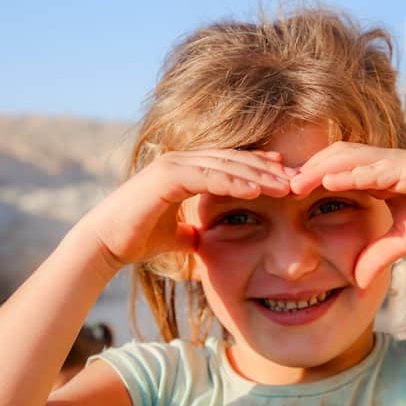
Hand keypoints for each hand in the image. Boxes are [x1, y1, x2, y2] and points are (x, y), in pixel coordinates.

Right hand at [78, 149, 291, 267]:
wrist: (107, 245)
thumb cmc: (139, 239)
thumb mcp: (179, 236)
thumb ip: (195, 233)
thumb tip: (207, 243)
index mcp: (188, 170)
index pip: (232, 165)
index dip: (261, 170)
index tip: (289, 179)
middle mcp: (182, 161)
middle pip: (235, 160)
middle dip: (267, 170)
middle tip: (298, 179)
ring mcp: (173, 165)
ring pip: (225, 165)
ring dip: (257, 174)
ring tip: (285, 185)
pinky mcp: (166, 175)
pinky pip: (206, 176)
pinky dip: (232, 181)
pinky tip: (256, 191)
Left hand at [290, 142, 405, 286]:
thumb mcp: (400, 242)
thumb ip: (377, 255)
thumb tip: (357, 281)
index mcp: (378, 176)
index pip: (335, 171)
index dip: (310, 179)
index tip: (284, 195)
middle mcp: (384, 164)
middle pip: (335, 158)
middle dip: (307, 170)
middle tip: (279, 186)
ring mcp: (398, 162)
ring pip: (351, 157)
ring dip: (321, 168)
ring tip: (296, 182)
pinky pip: (378, 167)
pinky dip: (353, 172)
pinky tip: (331, 181)